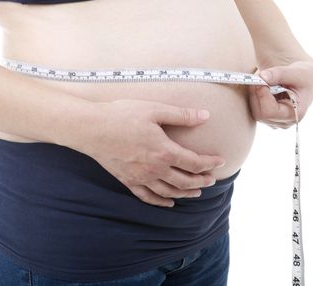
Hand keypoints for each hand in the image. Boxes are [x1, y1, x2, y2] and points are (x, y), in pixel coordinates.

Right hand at [76, 99, 225, 207]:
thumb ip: (181, 115)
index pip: (195, 162)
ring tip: (196, 193)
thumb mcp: (154, 109)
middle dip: (202, 181)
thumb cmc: (122, 115)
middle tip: (212, 179)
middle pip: (185, 181)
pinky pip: (147, 197)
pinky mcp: (127, 180)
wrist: (92, 128)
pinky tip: (169, 202)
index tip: (220, 161)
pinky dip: (161, 202)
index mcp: (164, 151)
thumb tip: (206, 116)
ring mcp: (140, 177)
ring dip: (186, 193)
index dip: (210, 163)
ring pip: (169, 192)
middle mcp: (155, 169)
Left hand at [249, 60, 312, 128]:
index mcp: (295, 114)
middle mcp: (284, 122)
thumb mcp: (296, 72)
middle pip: (259, 113)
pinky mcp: (266, 118)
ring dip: (254, 94)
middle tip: (258, 77)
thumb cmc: (303, 76)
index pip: (269, 112)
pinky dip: (254, 95)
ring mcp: (273, 122)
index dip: (261, 95)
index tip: (260, 79)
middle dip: (256, 94)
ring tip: (263, 80)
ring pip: (254, 111)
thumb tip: (262, 77)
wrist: (302, 79)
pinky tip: (262, 86)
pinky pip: (253, 109)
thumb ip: (279, 73)